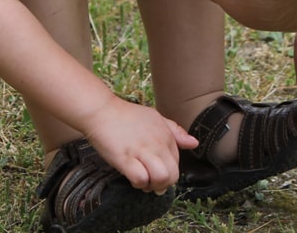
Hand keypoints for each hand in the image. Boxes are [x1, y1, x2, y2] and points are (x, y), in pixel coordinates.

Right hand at [81, 96, 197, 193]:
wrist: (101, 110)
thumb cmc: (126, 116)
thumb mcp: (154, 117)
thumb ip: (174, 131)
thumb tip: (194, 143)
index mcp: (166, 134)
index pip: (177, 164)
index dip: (166, 171)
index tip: (154, 168)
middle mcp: (158, 143)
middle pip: (173, 175)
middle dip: (163, 184)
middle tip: (149, 180)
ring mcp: (142, 150)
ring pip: (162, 179)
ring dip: (152, 186)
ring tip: (142, 180)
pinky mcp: (126, 158)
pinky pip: (141, 179)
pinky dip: (138, 183)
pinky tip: (131, 176)